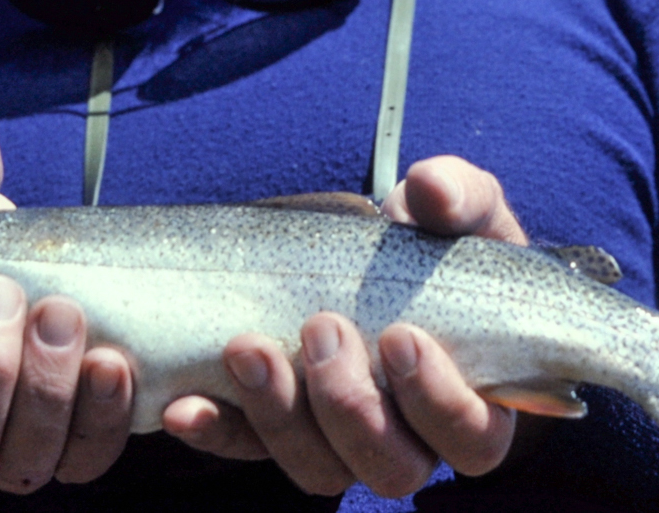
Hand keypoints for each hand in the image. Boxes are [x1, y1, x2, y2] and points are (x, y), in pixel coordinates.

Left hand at [162, 156, 529, 497]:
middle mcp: (411, 437)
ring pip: (320, 470)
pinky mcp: (279, 430)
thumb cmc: (438, 242)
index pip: (471, 437)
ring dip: (280, 417)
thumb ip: (459, 195)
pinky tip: (185, 405)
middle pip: (392, 467)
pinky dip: (217, 431)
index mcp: (473, 398)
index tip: (400, 335)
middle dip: (351, 405)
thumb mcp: (460, 210)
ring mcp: (340, 440)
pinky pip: (248, 450)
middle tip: (322, 326)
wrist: (377, 253)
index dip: (439, 402)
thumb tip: (431, 188)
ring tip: (249, 348)